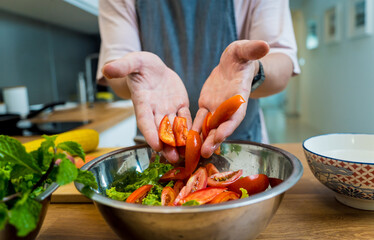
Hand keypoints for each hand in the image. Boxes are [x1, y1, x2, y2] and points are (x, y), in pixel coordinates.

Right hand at [102, 52, 190, 162]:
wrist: (153, 68)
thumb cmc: (139, 65)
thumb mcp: (132, 62)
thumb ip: (122, 67)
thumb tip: (106, 69)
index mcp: (142, 102)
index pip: (145, 121)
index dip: (150, 133)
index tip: (155, 146)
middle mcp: (155, 110)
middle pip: (161, 130)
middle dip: (167, 145)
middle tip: (174, 158)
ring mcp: (168, 109)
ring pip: (175, 128)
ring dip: (180, 141)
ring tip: (187, 155)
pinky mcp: (180, 104)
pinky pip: (187, 116)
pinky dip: (191, 126)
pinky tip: (198, 138)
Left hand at [193, 40, 268, 157]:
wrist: (232, 63)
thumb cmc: (241, 56)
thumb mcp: (245, 50)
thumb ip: (253, 50)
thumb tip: (265, 45)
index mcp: (239, 98)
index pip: (236, 115)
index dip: (229, 126)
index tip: (221, 135)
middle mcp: (228, 107)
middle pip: (222, 126)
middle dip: (214, 140)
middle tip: (205, 153)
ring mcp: (216, 108)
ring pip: (209, 126)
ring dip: (202, 139)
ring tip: (194, 153)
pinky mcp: (205, 105)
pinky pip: (198, 119)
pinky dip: (193, 128)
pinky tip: (185, 139)